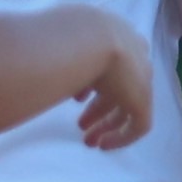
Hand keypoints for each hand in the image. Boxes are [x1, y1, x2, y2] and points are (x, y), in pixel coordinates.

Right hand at [61, 17, 159, 152]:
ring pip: (128, 106)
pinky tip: (102, 145)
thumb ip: (57, 53)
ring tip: (88, 139)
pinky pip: (138, 124)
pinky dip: (121, 137)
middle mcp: (133, 54)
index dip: (92, 85)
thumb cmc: (63, 36)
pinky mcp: (144, 99)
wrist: (90, 39)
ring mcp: (142, 76)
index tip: (75, 100)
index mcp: (115, 37)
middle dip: (98, 108)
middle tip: (80, 125)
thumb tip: (37, 65)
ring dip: (106, 123)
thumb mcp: (59, 40)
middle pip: (120, 86)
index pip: (110, 64)